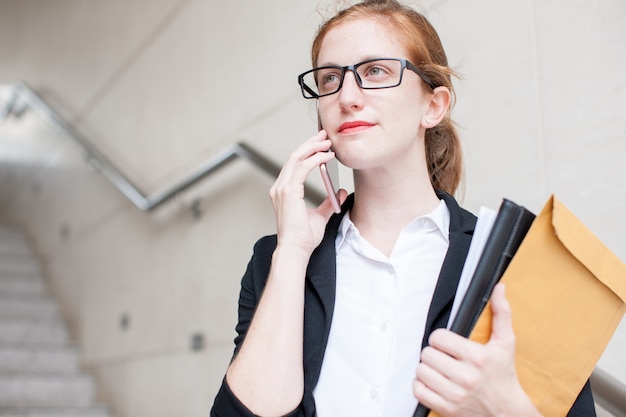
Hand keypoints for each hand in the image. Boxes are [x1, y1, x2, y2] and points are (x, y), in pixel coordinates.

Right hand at [269, 130, 346, 255]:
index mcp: (283, 191)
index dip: (307, 151)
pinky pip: (303, 167)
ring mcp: (282, 188)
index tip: (321, 144)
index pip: (294, 164)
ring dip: (314, 147)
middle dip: (310, 143)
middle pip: (294, 156)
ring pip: (297, 158)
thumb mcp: (320, 216)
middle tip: (325, 135)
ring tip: (328, 142)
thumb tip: (339, 191)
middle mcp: (279, 187)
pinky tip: (328, 156)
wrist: (296, 249)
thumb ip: (328, 202)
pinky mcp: (289, 191)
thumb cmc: (303, 238)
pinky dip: (316, 158)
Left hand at [413, 284, 540, 416]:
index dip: (441, 338)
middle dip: (434, 353)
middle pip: (427, 353)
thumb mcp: (506, 343)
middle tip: (445, 357)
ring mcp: (454, 395)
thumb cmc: (504, 376)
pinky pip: (418, 390)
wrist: (507, 412)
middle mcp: (465, 377)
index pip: (437, 337)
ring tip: (441, 370)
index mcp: (477, 357)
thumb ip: (501, 313)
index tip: (448, 343)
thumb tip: (499, 288)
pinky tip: (435, 383)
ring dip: (428, 369)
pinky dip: (422, 386)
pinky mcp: (446, 408)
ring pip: (420, 371)